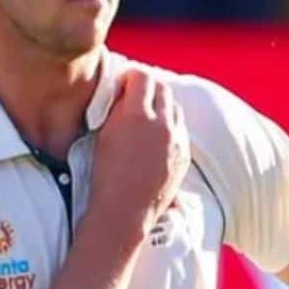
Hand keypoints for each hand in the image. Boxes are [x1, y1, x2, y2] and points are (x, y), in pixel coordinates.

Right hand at [92, 68, 189, 228]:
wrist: (124, 211)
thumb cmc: (105, 174)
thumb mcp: (103, 134)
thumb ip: (118, 108)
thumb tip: (125, 91)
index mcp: (137, 115)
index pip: (143, 77)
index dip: (132, 77)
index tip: (124, 84)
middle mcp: (163, 124)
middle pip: (163, 89)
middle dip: (149, 89)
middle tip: (135, 97)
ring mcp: (178, 140)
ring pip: (175, 108)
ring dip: (161, 107)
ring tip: (146, 119)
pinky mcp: (185, 154)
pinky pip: (180, 130)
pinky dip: (169, 128)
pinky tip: (155, 139)